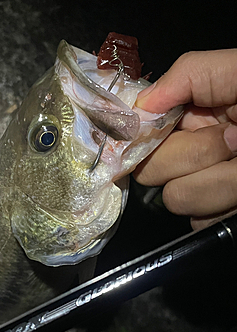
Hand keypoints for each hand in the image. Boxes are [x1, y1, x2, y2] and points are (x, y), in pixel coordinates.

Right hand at [134, 49, 236, 229]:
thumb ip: (188, 75)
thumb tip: (140, 105)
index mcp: (191, 117)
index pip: (141, 134)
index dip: (144, 136)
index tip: (155, 133)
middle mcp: (190, 152)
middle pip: (151, 170)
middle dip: (193, 154)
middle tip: (232, 140)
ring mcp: (203, 187)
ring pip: (176, 198)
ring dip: (217, 182)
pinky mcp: (217, 215)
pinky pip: (200, 221)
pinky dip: (224, 205)